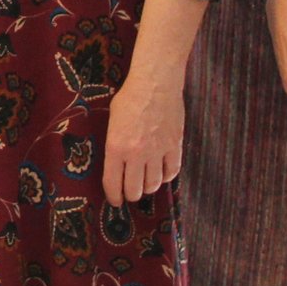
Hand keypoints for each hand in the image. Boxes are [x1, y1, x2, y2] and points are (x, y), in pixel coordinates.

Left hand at [102, 69, 183, 206]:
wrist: (155, 84)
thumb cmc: (129, 98)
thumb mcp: (111, 122)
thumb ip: (114, 145)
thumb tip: (117, 164)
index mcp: (116, 147)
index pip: (113, 183)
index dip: (114, 196)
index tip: (115, 201)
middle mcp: (137, 154)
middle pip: (135, 190)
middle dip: (131, 194)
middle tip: (130, 192)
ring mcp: (158, 151)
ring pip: (154, 184)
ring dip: (148, 187)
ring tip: (144, 182)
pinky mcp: (175, 146)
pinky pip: (172, 172)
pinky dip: (166, 176)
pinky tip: (161, 173)